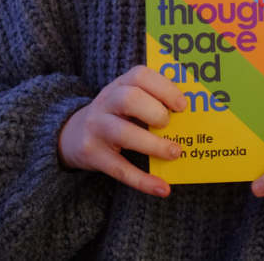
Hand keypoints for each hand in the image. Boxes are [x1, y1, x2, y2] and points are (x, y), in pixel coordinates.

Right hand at [58, 65, 186, 197]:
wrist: (72, 135)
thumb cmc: (114, 115)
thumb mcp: (127, 98)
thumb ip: (152, 99)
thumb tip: (190, 114)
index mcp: (119, 85)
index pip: (140, 75)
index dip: (164, 88)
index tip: (182, 105)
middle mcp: (105, 103)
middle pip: (129, 99)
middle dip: (155, 111)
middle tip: (169, 125)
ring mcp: (97, 128)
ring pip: (124, 133)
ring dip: (153, 144)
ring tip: (175, 152)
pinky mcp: (94, 156)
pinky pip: (120, 169)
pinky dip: (143, 180)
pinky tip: (162, 188)